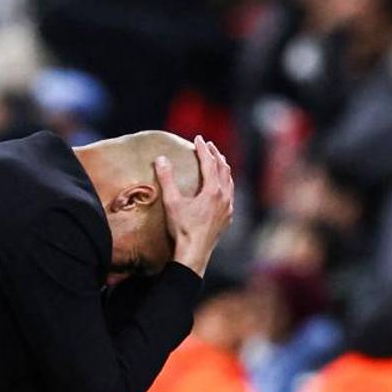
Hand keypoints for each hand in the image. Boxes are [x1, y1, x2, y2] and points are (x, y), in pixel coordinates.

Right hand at [155, 135, 233, 277]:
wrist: (194, 253)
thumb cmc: (182, 229)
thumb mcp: (172, 203)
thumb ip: (167, 179)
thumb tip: (161, 159)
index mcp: (213, 191)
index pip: (209, 163)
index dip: (203, 149)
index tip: (198, 138)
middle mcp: (224, 197)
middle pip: (224, 169)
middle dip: (216, 155)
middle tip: (209, 145)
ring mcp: (228, 208)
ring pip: (230, 181)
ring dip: (223, 168)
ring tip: (217, 161)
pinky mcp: (227, 217)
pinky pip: (230, 194)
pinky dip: (226, 183)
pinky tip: (221, 187)